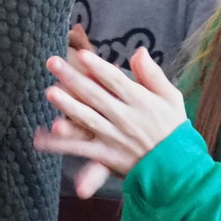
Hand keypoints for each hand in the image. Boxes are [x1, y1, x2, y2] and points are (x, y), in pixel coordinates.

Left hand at [32, 46, 185, 177]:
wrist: (179, 169)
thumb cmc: (174, 130)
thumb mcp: (171, 98)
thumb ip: (153, 75)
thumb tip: (138, 50)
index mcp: (141, 102)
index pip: (116, 81)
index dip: (98, 68)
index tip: (83, 55)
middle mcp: (125, 118)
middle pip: (95, 95)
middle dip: (73, 78)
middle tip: (53, 63)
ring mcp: (114, 137)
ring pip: (87, 119)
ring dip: (67, 105)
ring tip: (50, 92)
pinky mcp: (106, 156)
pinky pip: (80, 149)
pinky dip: (60, 144)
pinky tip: (41, 136)